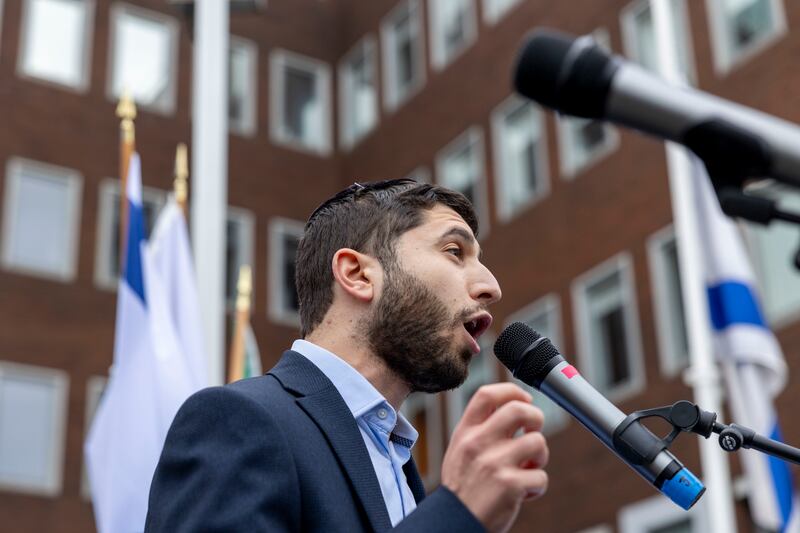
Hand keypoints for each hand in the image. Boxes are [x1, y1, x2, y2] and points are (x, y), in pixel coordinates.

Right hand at [441, 383, 548, 532]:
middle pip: (519, 410)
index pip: (488, 394)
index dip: (512, 391)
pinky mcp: (510, 485)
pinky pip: (540, 477)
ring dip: (539, 457)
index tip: (524, 400)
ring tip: (527, 469)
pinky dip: (537, 486)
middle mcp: (478, 443)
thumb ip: (480, 429)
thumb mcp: (460, 450)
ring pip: (537, 442)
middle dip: (536, 418)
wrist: (453, 522)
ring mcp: (494, 463)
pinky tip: (523, 493)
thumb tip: (516, 408)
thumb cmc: (462, 487)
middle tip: (534, 431)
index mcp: (465, 432)